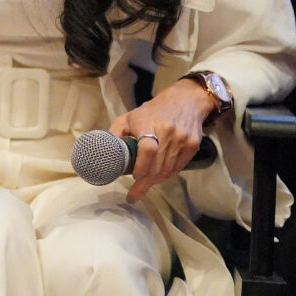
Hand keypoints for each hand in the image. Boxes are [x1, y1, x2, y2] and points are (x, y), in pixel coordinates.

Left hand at [109, 77, 214, 201]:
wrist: (184, 101)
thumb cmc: (152, 111)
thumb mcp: (129, 117)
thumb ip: (116, 133)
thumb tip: (103, 152)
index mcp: (148, 123)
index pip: (147, 149)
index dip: (140, 166)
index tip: (134, 177)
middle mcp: (168, 132)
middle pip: (157, 165)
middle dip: (145, 184)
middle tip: (134, 195)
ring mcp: (182, 140)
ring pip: (168, 170)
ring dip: (155, 182)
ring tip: (144, 187)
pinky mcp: (192, 145)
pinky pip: (178, 168)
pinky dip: (167, 175)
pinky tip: (158, 178)